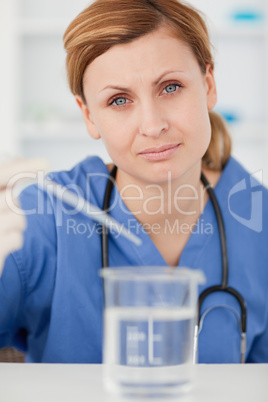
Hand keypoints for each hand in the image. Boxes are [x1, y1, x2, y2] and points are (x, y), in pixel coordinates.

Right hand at [0, 157, 48, 274]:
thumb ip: (3, 180)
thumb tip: (20, 159)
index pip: (1, 174)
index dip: (21, 168)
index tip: (44, 163)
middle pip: (12, 198)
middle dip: (15, 204)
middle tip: (6, 212)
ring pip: (19, 218)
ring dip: (17, 224)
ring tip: (2, 229)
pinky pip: (17, 238)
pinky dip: (14, 241)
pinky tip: (2, 243)